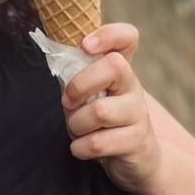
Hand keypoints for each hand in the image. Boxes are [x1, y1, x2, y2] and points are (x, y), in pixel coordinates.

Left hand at [61, 23, 161, 193]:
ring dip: (76, 124)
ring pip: (100, 111)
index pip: (127, 37)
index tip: (85, 45)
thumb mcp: (89, 95)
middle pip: (114, 66)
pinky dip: (80, 148)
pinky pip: (98, 142)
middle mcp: (132, 87)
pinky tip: (82, 148)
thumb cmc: (103, 122)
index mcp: (119, 70)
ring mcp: (138, 113)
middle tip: (68, 101)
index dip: (107, 34)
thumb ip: (76, 77)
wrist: (136, 159)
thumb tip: (56, 60)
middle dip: (80, 84)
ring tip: (77, 130)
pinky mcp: (137, 141)